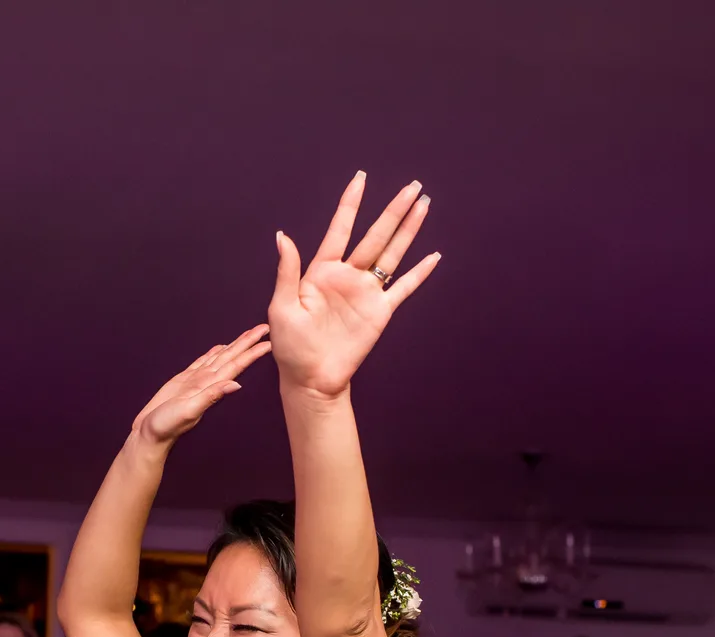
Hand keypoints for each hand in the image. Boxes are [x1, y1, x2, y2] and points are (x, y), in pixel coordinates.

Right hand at [130, 325, 272, 446]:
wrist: (149, 435)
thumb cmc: (166, 427)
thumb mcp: (189, 411)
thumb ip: (211, 397)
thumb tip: (236, 385)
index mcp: (210, 387)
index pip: (236, 365)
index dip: (251, 353)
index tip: (267, 341)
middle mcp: (207, 382)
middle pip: (231, 357)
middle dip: (248, 343)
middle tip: (264, 328)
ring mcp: (196, 381)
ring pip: (219, 358)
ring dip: (234, 346)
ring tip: (248, 334)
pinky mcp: (184, 381)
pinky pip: (203, 362)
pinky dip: (213, 354)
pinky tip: (220, 348)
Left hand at [269, 173, 439, 399]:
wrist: (310, 379)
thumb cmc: (290, 346)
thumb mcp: (281, 306)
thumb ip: (287, 271)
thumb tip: (283, 236)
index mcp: (322, 271)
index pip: (339, 229)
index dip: (350, 204)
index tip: (361, 179)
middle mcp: (347, 276)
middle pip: (375, 235)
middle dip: (393, 210)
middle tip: (412, 186)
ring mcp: (366, 293)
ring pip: (392, 254)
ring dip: (409, 230)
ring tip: (423, 205)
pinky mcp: (380, 312)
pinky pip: (403, 288)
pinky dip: (419, 273)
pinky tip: (433, 256)